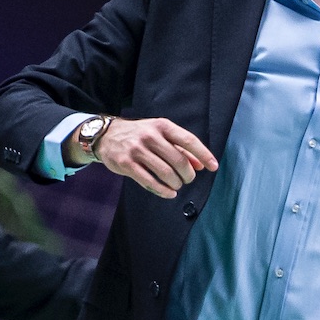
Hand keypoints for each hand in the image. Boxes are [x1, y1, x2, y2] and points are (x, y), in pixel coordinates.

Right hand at [91, 117, 217, 198]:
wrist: (106, 135)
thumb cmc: (139, 135)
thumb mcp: (160, 134)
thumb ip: (180, 148)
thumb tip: (200, 165)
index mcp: (162, 126)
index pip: (188, 140)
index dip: (203, 155)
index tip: (213, 167)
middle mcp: (150, 136)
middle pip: (178, 160)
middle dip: (188, 175)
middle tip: (187, 180)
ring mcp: (137, 150)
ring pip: (165, 173)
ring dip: (176, 184)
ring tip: (176, 186)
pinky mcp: (126, 164)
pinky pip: (149, 182)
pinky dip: (163, 191)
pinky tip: (169, 193)